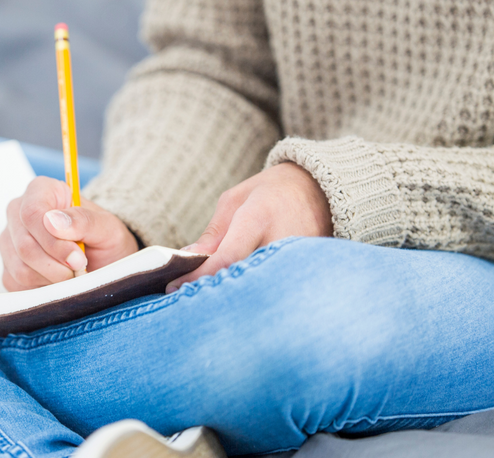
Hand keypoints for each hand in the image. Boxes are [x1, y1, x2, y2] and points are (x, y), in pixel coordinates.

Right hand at [0, 176, 138, 290]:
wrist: (104, 259)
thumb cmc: (104, 237)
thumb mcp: (106, 227)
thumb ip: (83, 221)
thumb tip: (53, 221)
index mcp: (41, 191)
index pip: (32, 213)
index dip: (52, 241)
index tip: (77, 258)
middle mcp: (18, 213)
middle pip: (24, 246)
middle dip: (56, 265)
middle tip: (81, 270)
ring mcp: (9, 242)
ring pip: (20, 269)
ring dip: (52, 279)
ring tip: (74, 274)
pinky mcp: (8, 268)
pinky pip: (18, 285)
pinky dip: (43, 289)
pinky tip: (59, 281)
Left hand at [170, 162, 331, 291]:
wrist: (319, 190)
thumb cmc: (270, 193)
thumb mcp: (235, 201)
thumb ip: (213, 233)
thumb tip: (187, 260)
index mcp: (259, 217)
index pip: (226, 258)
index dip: (198, 277)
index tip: (174, 287)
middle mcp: (282, 241)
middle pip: (244, 280)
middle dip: (216, 293)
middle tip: (191, 302)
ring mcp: (299, 259)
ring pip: (260, 290)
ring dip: (236, 298)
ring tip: (214, 304)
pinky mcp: (308, 272)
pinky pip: (276, 289)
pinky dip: (255, 296)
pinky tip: (240, 300)